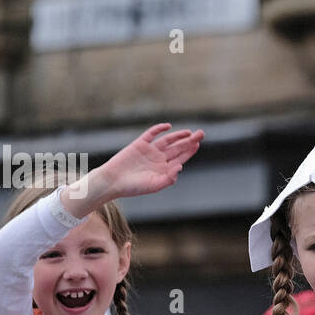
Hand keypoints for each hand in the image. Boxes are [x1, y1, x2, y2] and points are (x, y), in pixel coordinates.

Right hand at [84, 124, 203, 201]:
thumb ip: (169, 178)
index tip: (198, 144)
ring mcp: (150, 151)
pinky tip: (168, 126)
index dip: (190, 151)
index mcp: (164, 169)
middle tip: (201, 134)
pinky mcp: (139, 144)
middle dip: (189, 141)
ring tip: (189, 132)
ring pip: (167, 140)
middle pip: (177, 148)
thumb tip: (181, 166)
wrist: (113, 181)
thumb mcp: (154, 185)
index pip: (181, 158)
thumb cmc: (133, 187)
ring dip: (178, 136)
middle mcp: (159, 159)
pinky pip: (151, 134)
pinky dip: (159, 129)